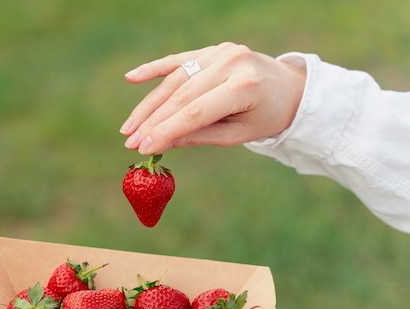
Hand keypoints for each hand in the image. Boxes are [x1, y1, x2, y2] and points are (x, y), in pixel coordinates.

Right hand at [120, 42, 306, 154]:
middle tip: (130, 142)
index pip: (196, 112)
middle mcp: (232, 63)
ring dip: (148, 104)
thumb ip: (200, 136)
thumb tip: (161, 143)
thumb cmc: (264, 117)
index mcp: (245, 87)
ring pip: (175, 80)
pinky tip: (131, 77)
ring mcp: (221, 52)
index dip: (166, 131)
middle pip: (181, 96)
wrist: (290, 89)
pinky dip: (154, 69)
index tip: (143, 148)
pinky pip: (178, 60)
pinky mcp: (213, 49)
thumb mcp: (237, 135)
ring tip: (128, 127)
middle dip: (152, 121)